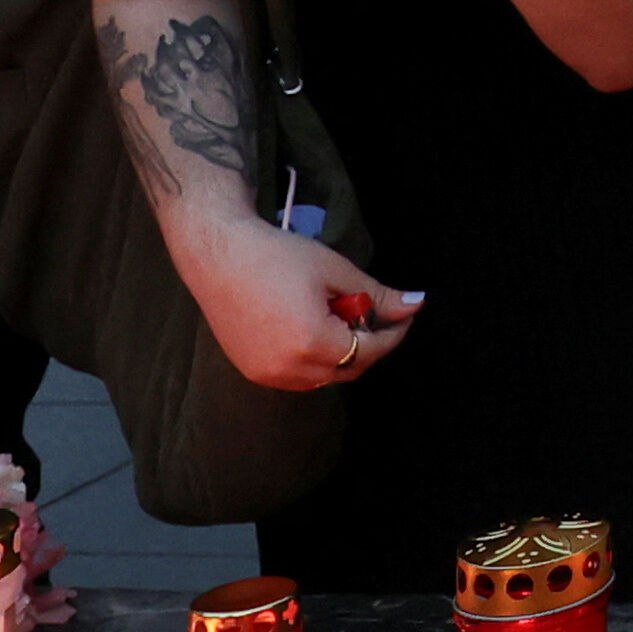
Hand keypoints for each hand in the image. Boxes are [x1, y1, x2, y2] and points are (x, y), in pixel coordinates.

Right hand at [176, 215, 426, 392]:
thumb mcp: (333, 270)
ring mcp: (268, 374)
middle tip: (370, 314)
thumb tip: (415, 304)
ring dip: (340, 354)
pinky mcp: (253, 371)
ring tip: (335, 315)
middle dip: (367, 344)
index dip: (392, 334)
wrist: (217, 254)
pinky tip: (310, 327)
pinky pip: (298, 376)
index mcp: (313, 342)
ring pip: (324, 377)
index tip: (403, 316)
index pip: (370, 350)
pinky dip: (313, 359)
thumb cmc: (275, 255)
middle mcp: (290, 367)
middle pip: (349, 368)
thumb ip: (376, 295)